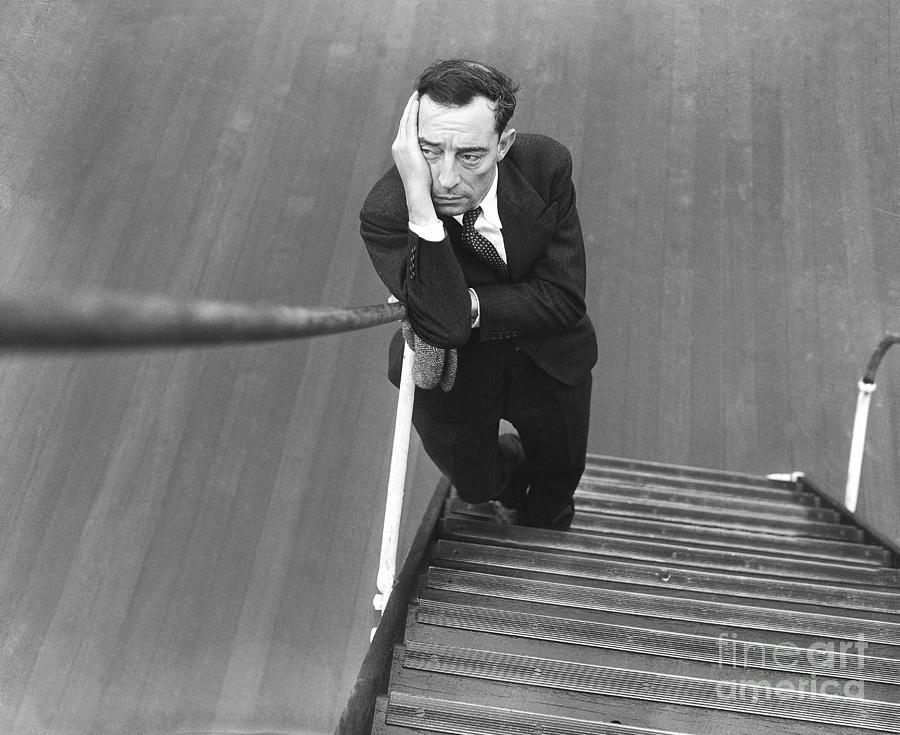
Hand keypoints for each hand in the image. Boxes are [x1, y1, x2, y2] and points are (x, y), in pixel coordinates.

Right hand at [391, 92, 436, 225]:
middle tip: (417, 93)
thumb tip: (437, 153)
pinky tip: (419, 100)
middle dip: (411, 106)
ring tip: (418, 93)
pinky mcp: (407, 145)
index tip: (418, 104)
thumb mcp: (425, 168)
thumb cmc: (425, 187)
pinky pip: (410, 122)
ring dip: (412, 105)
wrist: (419, 195)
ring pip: (406, 119)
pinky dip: (413, 110)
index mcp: (402, 151)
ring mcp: (401, 145)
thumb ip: (428, 157)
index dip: (412, 115)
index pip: (407, 128)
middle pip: (405, 120)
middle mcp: (398, 146)